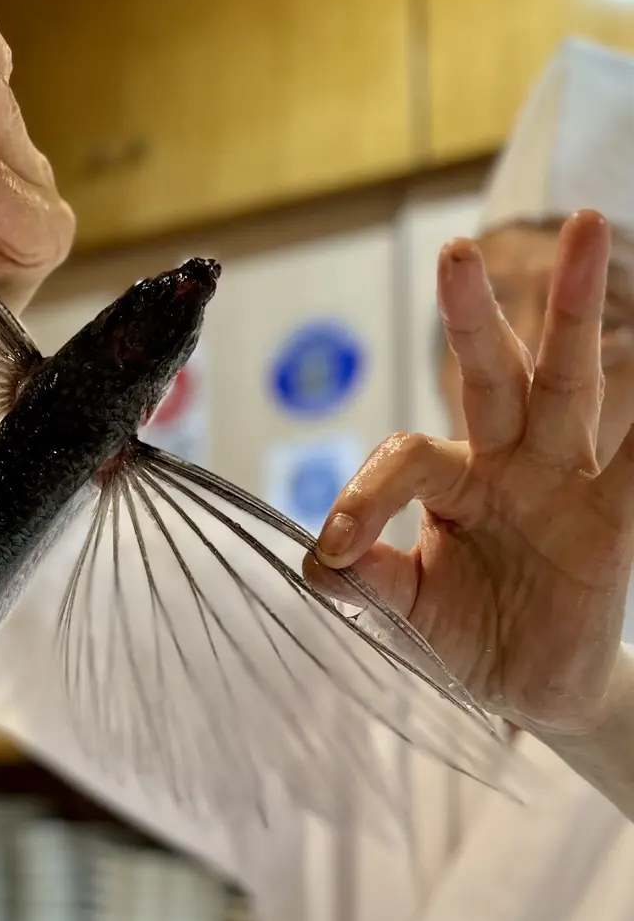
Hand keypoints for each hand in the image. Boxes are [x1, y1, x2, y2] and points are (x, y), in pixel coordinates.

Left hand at [314, 210, 633, 739]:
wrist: (528, 691)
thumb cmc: (460, 636)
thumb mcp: (401, 614)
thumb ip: (365, 582)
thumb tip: (315, 561)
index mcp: (448, 482)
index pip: (405, 459)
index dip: (365, 494)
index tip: (333, 547)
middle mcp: (505, 464)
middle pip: (489, 375)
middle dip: (471, 316)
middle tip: (454, 251)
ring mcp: (564, 481)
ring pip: (568, 384)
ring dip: (573, 313)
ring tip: (589, 229)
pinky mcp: (612, 520)